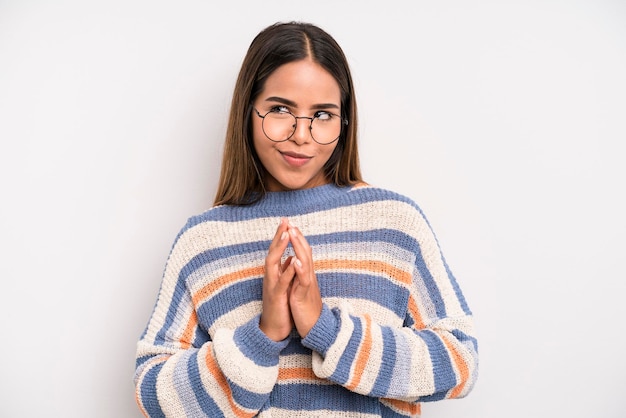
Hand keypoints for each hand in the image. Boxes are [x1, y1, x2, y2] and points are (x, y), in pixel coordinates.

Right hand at [259, 219, 295, 340]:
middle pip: (272, 252)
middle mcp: (270, 277)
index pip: (276, 250)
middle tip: (284, 220)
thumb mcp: (283, 286)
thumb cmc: (280, 306)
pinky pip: (281, 282)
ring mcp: (272, 286)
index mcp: (274, 273)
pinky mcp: (276, 297)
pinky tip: (293, 261)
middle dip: (278, 235)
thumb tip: (289, 259)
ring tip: (287, 234)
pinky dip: (287, 271)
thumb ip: (285, 272)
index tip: (287, 221)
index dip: (281, 235)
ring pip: (273, 263)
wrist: (274, 328)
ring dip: (280, 248)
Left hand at [286, 223, 322, 337]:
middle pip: (305, 252)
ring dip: (299, 246)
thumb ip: (298, 274)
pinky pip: (303, 280)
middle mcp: (308, 276)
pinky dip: (300, 269)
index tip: (289, 225)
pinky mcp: (304, 295)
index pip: (302, 252)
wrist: (315, 328)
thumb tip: (294, 261)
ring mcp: (308, 284)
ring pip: (306, 262)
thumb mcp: (300, 288)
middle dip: (297, 236)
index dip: (296, 239)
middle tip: (290, 222)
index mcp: (305, 274)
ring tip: (293, 233)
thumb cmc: (306, 309)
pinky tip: (295, 260)